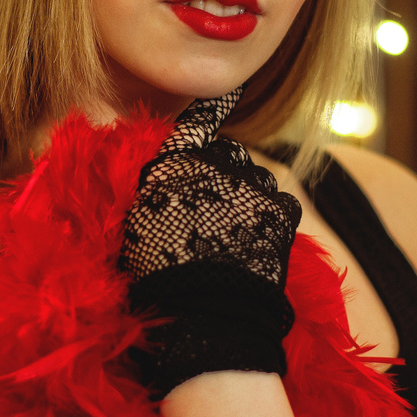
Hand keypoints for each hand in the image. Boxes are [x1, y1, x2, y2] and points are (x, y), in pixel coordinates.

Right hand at [119, 87, 301, 399]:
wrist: (204, 312)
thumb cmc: (156, 276)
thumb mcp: (135, 228)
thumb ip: (150, 194)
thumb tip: (158, 186)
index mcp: (175, 165)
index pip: (194, 125)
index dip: (205, 116)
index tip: (217, 104)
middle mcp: (217, 165)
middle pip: (230, 151)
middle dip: (225, 170)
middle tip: (216, 204)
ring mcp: (253, 185)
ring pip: (258, 176)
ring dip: (250, 193)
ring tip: (237, 229)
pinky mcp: (281, 211)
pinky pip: (281, 202)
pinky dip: (273, 216)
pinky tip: (259, 238)